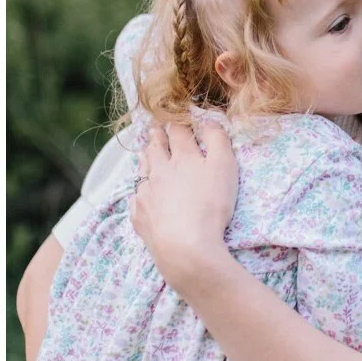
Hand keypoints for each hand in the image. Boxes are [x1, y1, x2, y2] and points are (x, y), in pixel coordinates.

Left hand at [129, 120, 238, 291]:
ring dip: (145, 157)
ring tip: (145, 151)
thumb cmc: (210, 206)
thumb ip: (218, 140)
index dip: (177, 120)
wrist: (184, 247)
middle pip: (155, 147)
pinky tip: (141, 192)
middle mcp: (159, 170)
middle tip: (153, 127)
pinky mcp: (140, 215)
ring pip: (142, 169)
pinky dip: (139, 190)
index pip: (177, 131)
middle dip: (156, 135)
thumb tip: (208, 119)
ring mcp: (146, 193)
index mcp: (182, 157)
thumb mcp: (224, 167)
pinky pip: (136, 197)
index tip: (174, 114)